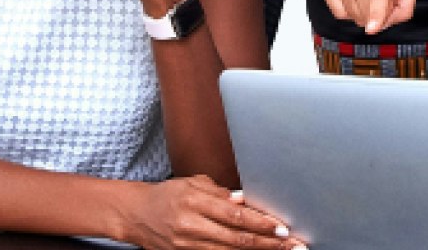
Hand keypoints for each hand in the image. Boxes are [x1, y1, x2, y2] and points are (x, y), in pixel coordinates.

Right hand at [122, 178, 302, 249]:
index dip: (260, 223)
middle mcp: (191, 225)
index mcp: (195, 201)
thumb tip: (246, 201)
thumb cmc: (168, 195)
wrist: (136, 214)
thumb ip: (220, 193)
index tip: (281, 227)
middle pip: (236, 238)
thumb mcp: (193, 184)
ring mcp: (188, 244)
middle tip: (291, 244)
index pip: (235, 215)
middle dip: (267, 243)